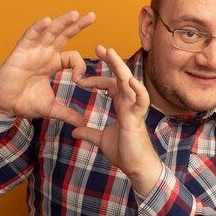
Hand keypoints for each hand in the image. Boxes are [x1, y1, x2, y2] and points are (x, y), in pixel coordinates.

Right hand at [0, 11, 95, 127]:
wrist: (3, 106)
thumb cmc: (23, 103)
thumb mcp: (50, 109)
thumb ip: (67, 114)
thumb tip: (83, 124)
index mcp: (52, 64)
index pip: (72, 57)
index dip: (80, 66)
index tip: (81, 81)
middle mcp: (43, 54)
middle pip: (63, 35)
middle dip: (77, 25)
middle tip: (93, 15)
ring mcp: (32, 51)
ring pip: (49, 32)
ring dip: (61, 22)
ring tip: (75, 14)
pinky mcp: (19, 53)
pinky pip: (29, 37)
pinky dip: (38, 28)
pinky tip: (47, 20)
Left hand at [73, 46, 162, 196]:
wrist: (136, 168)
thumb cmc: (124, 153)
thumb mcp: (101, 140)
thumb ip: (89, 133)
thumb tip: (75, 131)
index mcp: (122, 106)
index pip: (109, 85)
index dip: (96, 79)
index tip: (80, 79)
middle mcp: (129, 104)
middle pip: (120, 77)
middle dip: (111, 62)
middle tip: (99, 47)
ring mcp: (135, 109)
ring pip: (129, 82)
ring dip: (120, 67)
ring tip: (111, 53)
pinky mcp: (138, 118)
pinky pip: (140, 101)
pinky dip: (137, 90)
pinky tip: (129, 80)